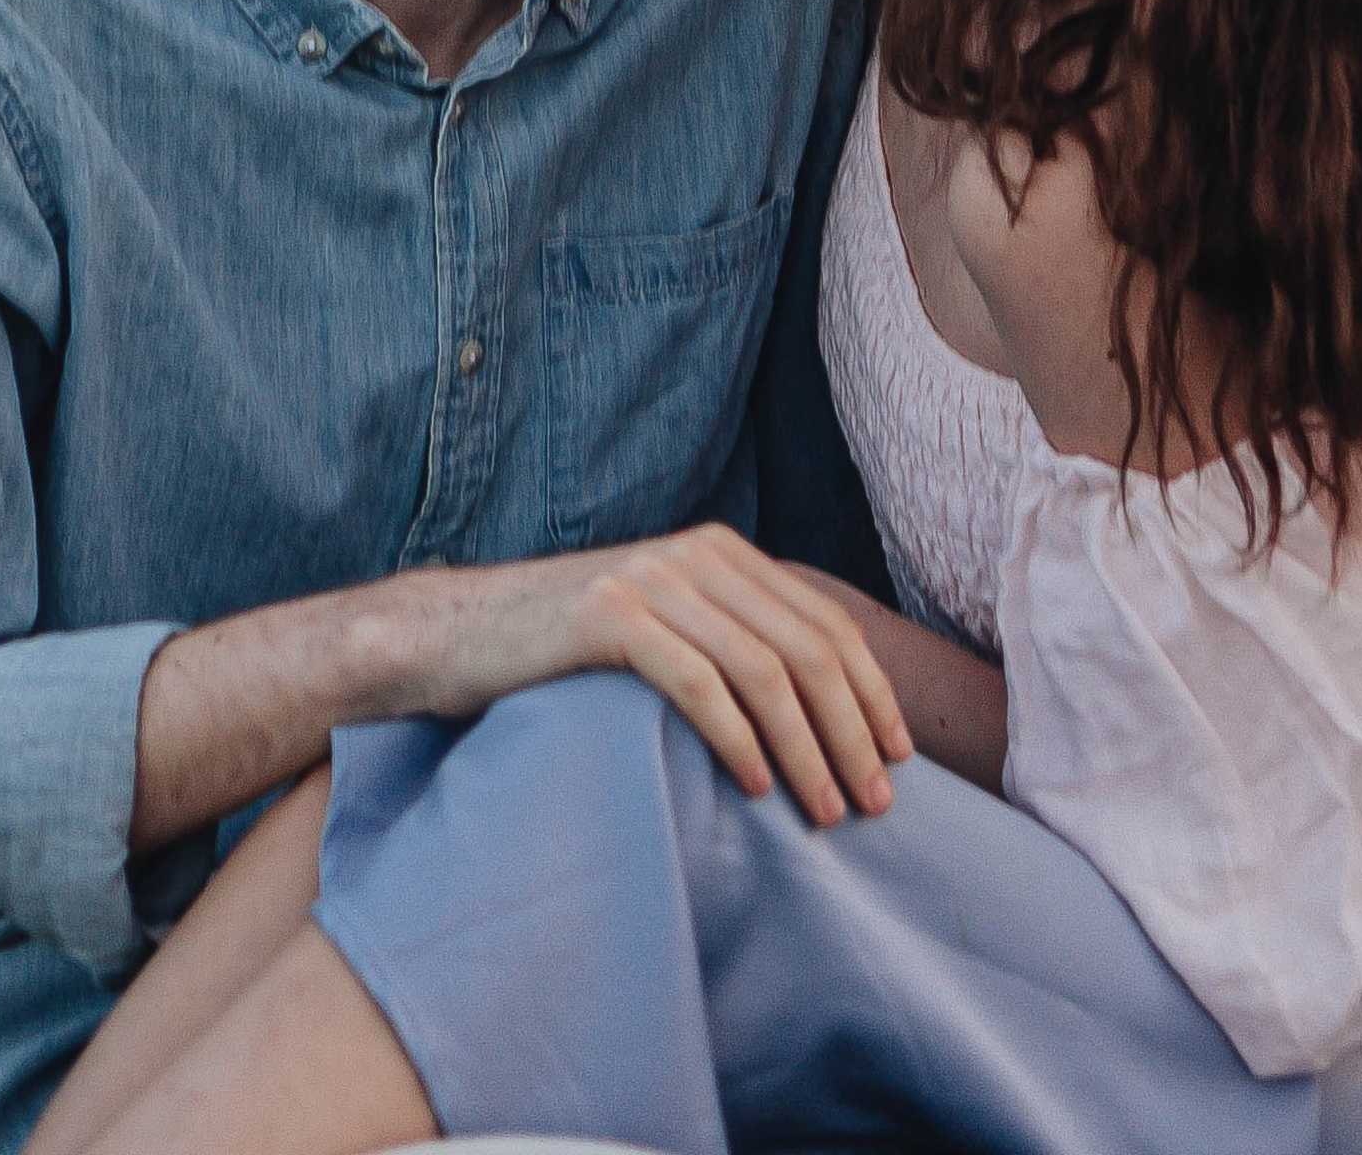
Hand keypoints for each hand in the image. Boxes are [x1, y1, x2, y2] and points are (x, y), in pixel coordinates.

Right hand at [549, 525, 911, 826]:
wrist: (462, 632)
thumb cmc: (571, 649)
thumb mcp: (666, 623)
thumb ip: (730, 635)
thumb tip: (818, 704)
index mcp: (723, 552)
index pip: (826, 622)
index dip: (872, 690)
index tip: (899, 754)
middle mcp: (698, 555)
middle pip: (807, 648)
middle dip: (852, 729)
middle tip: (876, 801)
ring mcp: (653, 580)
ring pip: (763, 670)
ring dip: (806, 748)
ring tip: (826, 810)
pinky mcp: (610, 616)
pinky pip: (699, 683)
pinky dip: (740, 740)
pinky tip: (757, 787)